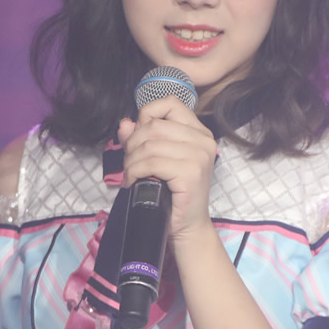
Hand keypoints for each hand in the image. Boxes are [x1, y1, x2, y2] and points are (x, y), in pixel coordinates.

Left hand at [117, 95, 216, 241]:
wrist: (187, 226)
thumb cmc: (173, 193)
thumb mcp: (156, 160)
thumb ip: (141, 138)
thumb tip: (124, 124)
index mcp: (199, 132)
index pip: (170, 103)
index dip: (147, 114)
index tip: (138, 136)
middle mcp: (203, 140)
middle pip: (154, 125)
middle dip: (132, 144)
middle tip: (129, 163)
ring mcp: (199, 156)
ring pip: (150, 145)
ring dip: (131, 161)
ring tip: (129, 174)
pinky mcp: (190, 173)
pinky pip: (151, 163)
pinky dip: (134, 171)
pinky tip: (132, 181)